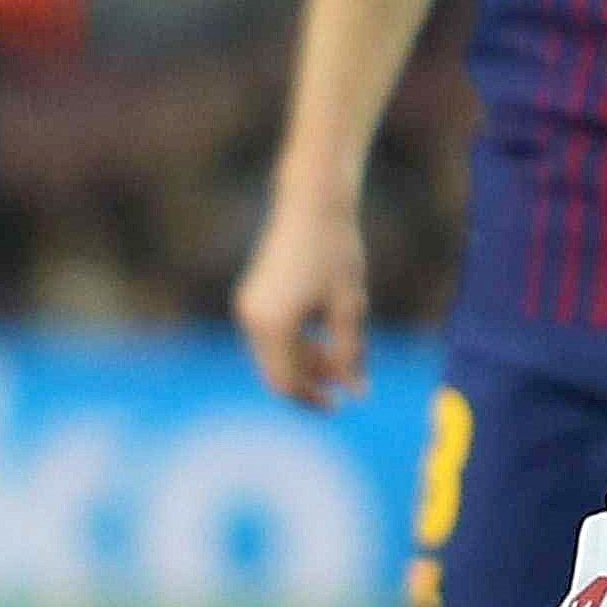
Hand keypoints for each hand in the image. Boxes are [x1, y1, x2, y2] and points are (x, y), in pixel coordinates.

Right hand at [233, 190, 372, 406]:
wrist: (312, 203)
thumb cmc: (335, 252)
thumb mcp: (349, 308)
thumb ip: (350, 354)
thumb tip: (357, 392)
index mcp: (273, 326)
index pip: (287, 383)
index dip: (313, 399)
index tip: (341, 404)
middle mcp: (252, 319)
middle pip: (279, 371)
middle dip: (313, 381)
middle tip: (350, 382)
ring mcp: (249, 306)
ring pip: (275, 353)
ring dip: (307, 361)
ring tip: (343, 353)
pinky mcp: (254, 295)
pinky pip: (273, 334)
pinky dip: (297, 341)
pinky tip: (325, 333)